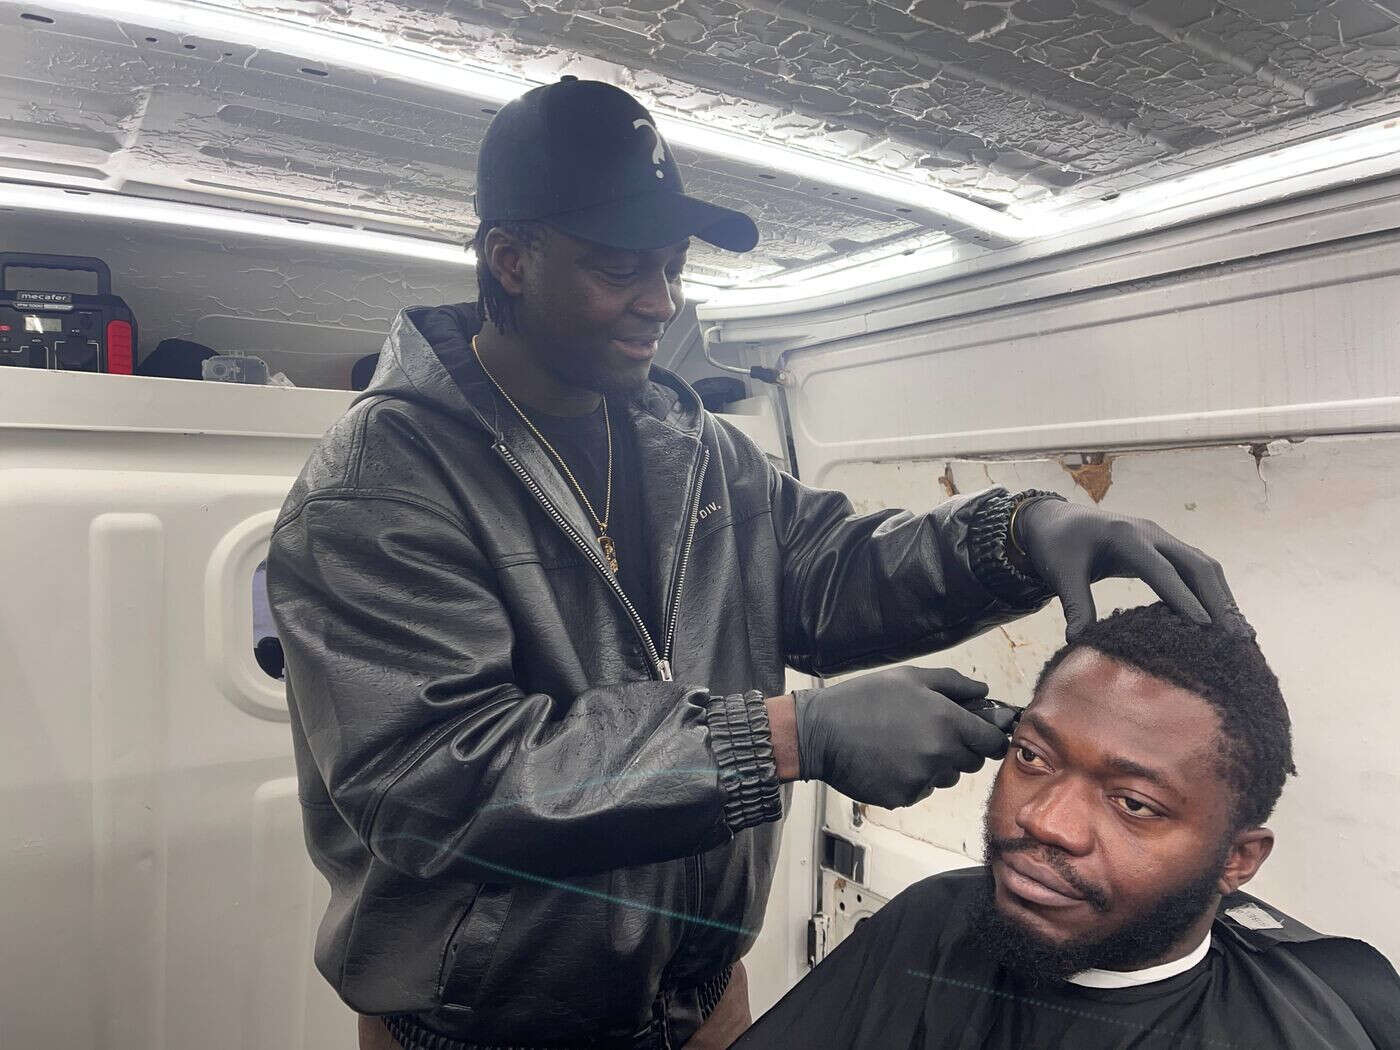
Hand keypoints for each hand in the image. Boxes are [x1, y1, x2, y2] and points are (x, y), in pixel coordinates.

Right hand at [793, 666, 1010, 808]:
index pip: (992, 742)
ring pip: (948, 778)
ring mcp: (922, 778)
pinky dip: (912, 779)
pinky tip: (889, 760)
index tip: (982, 736)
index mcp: (947, 721)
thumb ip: (953, 683)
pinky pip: (922, 790)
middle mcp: (940, 753)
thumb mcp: (909, 677)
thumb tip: (984, 691)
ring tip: (905, 745)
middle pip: (973, 763)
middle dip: (961, 750)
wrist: (820, 731)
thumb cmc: (864, 699)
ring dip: (937, 766)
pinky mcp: (904, 797)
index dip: (990, 738)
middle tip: (932, 734)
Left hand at [1014, 498, 1249, 639]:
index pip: (1161, 570)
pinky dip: (1213, 592)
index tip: (1205, 626)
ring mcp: (1162, 539)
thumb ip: (1074, 604)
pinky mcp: (1165, 549)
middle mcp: (1151, 534)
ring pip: (1204, 565)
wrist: (1057, 520)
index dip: (1183, 597)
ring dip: (1223, 597)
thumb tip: (1078, 641)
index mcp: (1125, 536)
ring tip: (1240, 634)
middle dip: (1218, 599)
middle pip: (1196, 564)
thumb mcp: (1061, 573)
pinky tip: (1223, 620)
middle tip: (1236, 637)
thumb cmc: (1058, 546)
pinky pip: (1196, 569)